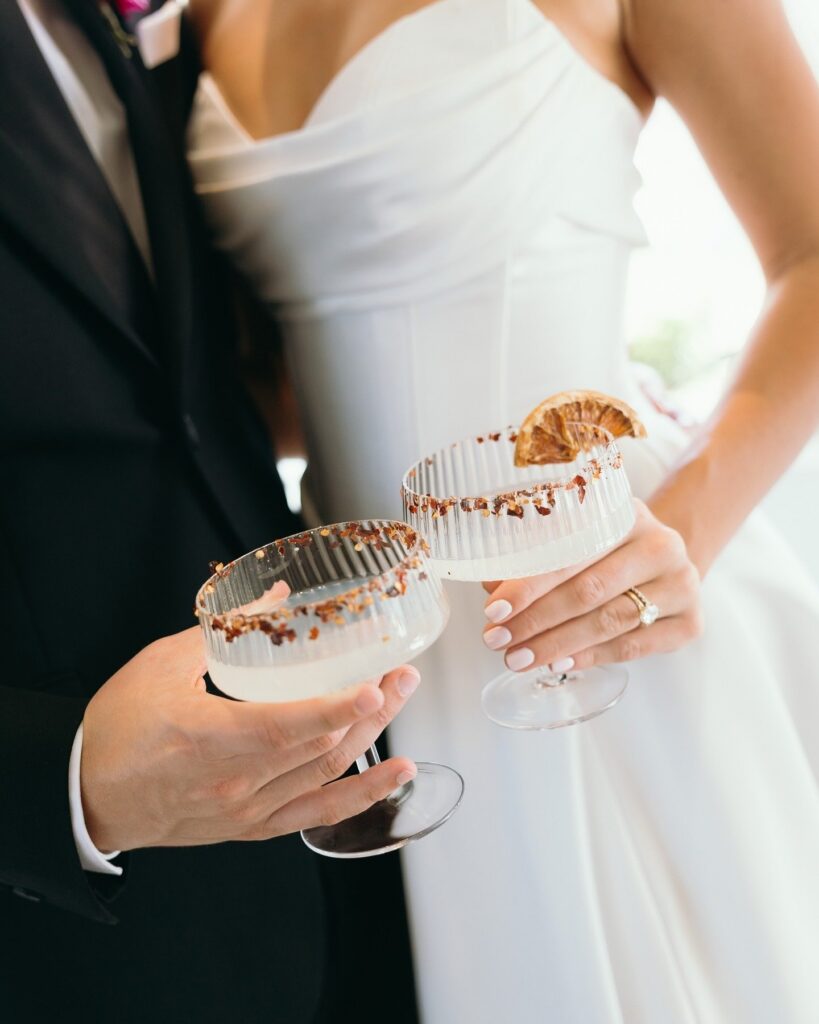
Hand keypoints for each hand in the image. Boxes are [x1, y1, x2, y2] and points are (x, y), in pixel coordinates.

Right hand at [81, 627, 419, 851]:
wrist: (89, 796)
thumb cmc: (119, 729)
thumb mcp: (162, 664)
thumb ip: (225, 628)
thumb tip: (277, 594)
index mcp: (207, 738)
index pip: (286, 727)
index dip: (335, 708)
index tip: (373, 684)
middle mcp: (234, 782)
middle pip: (320, 747)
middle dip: (370, 707)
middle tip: (400, 671)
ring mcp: (247, 810)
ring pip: (326, 776)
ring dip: (372, 737)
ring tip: (400, 699)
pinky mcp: (252, 826)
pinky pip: (316, 815)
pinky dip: (361, 797)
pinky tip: (395, 777)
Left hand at [481, 499, 702, 672]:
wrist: (665, 559)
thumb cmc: (607, 549)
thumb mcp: (578, 537)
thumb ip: (537, 556)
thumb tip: (491, 586)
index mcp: (626, 514)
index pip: (571, 552)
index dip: (528, 584)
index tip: (493, 610)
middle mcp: (661, 545)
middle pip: (589, 590)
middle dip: (535, 620)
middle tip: (496, 640)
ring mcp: (681, 585)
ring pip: (610, 622)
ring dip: (557, 645)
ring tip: (518, 658)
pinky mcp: (690, 623)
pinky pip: (634, 647)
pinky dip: (592, 657)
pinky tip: (560, 663)